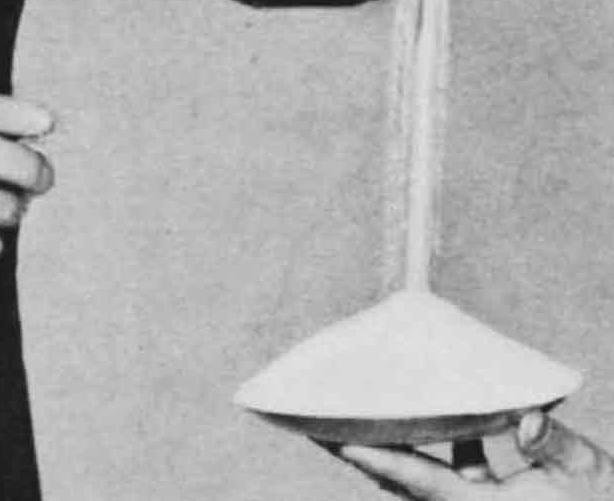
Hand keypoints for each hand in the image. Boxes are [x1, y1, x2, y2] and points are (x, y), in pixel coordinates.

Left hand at [340, 412, 613, 497]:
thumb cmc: (603, 500)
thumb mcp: (586, 470)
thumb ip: (553, 443)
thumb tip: (525, 420)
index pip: (422, 481)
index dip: (380, 461)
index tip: (341, 441)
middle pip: (402, 479)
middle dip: (359, 454)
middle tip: (315, 423)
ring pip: (418, 474)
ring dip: (387, 445)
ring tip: (347, 412)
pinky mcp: (489, 497)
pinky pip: (447, 469)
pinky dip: (430, 442)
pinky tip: (430, 407)